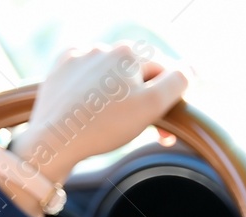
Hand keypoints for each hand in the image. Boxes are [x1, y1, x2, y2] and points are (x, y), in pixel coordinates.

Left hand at [0, 43, 189, 216]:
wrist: (54, 140)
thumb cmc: (105, 125)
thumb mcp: (152, 106)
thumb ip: (178, 82)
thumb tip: (192, 68)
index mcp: (130, 52)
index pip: (162, 72)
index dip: (166, 100)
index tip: (162, 128)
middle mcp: (104, 47)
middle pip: (135, 73)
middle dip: (141, 98)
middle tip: (138, 129)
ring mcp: (79, 57)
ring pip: (110, 74)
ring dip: (116, 94)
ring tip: (111, 121)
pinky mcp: (59, 70)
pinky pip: (84, 76)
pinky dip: (91, 89)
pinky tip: (89, 107)